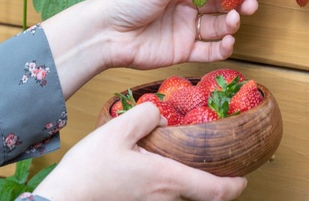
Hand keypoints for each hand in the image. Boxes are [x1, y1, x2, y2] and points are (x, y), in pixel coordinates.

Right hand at [32, 103, 246, 200]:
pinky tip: (155, 169)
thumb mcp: (115, 132)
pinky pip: (165, 198)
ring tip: (184, 160)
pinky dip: (170, 185)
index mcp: (166, 179)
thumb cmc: (88, 170)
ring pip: (182, 197)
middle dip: (213, 182)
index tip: (243, 176)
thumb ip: (143, 117)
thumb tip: (159, 116)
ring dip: (190, 182)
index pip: (216, 191)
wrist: (65, 198)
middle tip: (215, 162)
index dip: (235, 185)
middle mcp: (165, 198)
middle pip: (202, 196)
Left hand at [95, 0, 259, 69]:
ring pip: (217, 26)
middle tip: (251, 3)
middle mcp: (184, 5)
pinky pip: (208, 51)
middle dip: (238, 2)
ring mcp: (184, 29)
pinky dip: (222, 47)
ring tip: (234, 19)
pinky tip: (228, 41)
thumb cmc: (127, 0)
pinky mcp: (181, 51)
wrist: (105, 34)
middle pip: (220, 3)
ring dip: (231, 23)